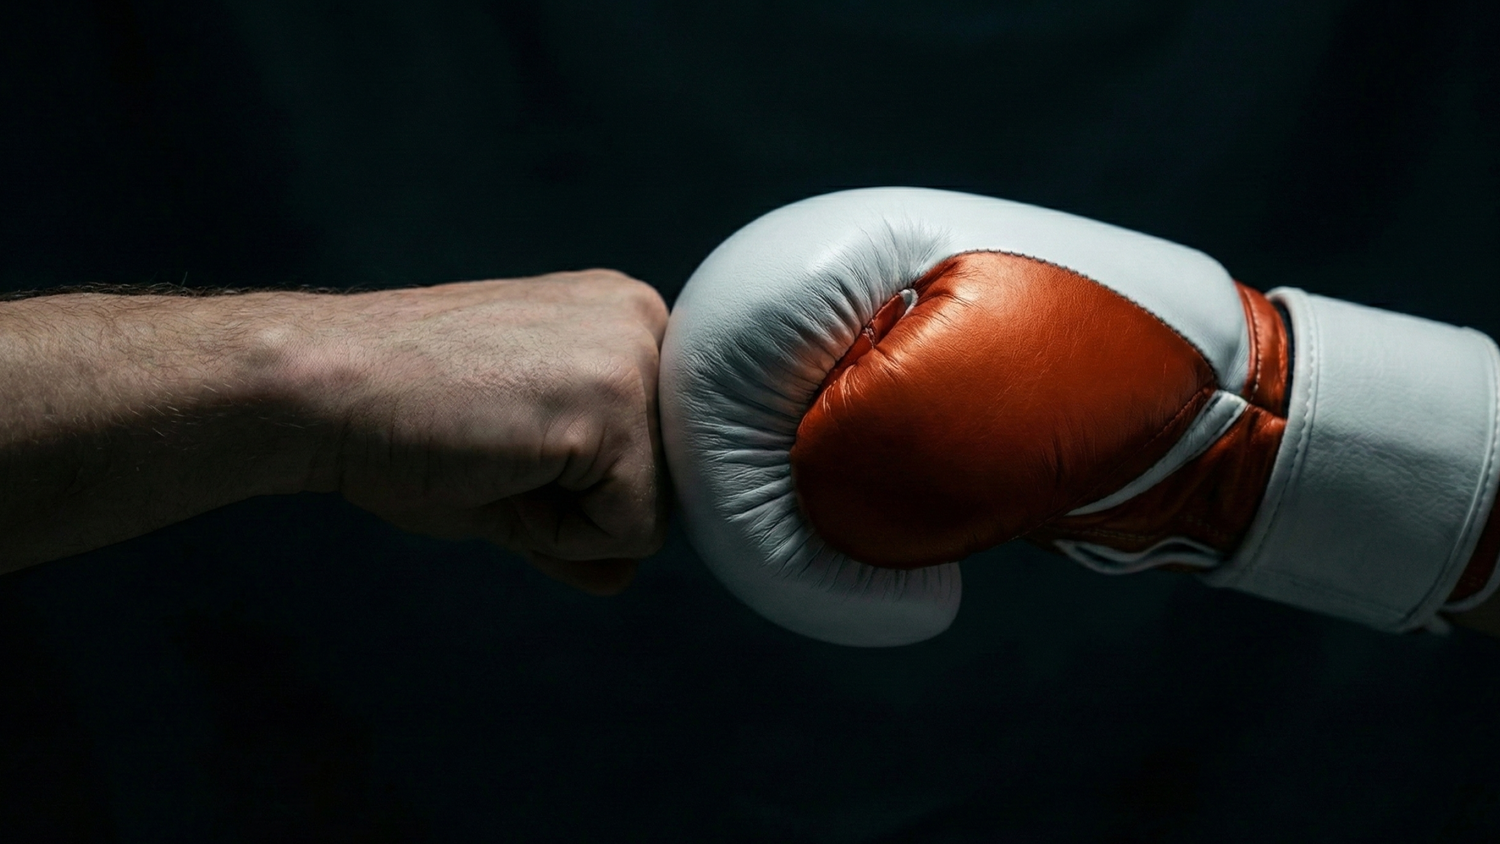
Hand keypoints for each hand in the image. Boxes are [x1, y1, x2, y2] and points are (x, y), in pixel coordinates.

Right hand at [302, 270, 669, 594]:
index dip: (583, 485)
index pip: (657, 448)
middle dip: (583, 506)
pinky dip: (561, 535)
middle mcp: (642, 321)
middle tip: (495, 455)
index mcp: (621, 318)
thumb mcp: (511, 473)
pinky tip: (499, 472)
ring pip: (658, 510)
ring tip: (495, 458)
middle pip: (668, 480)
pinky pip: (632, 530)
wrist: (318, 389)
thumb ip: (580, 518)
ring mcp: (634, 358)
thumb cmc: (400, 424)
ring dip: (570, 521)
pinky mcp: (614, 403)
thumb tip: (626, 577)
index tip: (507, 445)